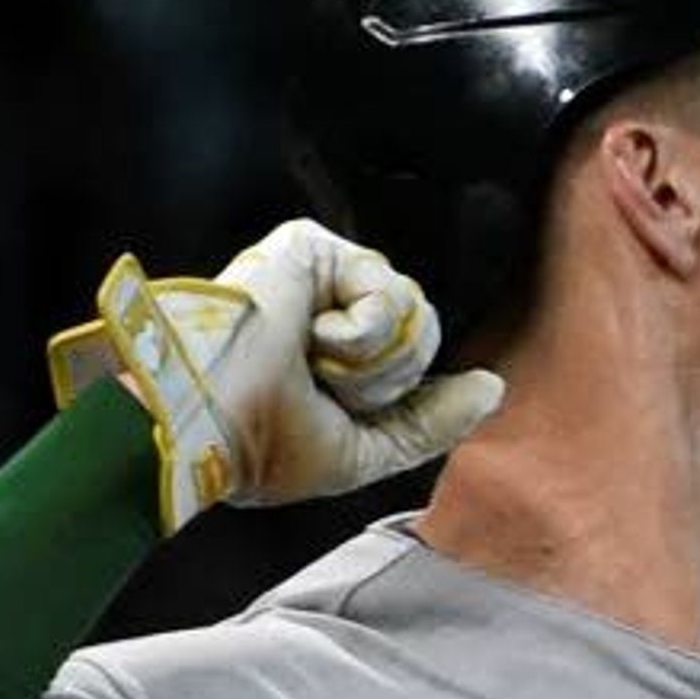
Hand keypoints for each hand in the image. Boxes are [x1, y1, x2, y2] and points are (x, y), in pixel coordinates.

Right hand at [45, 219, 504, 532]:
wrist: (208, 420)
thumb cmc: (264, 445)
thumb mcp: (367, 451)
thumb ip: (432, 422)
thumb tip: (492, 387)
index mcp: (334, 356)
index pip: (411, 363)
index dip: (401, 393)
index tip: (345, 411)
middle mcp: (328, 311)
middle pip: (424, 338)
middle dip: (387, 382)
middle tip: (323, 388)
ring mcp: (320, 278)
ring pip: (415, 314)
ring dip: (373, 363)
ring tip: (315, 365)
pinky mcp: (310, 247)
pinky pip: (389, 289)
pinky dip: (362, 332)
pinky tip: (313, 338)